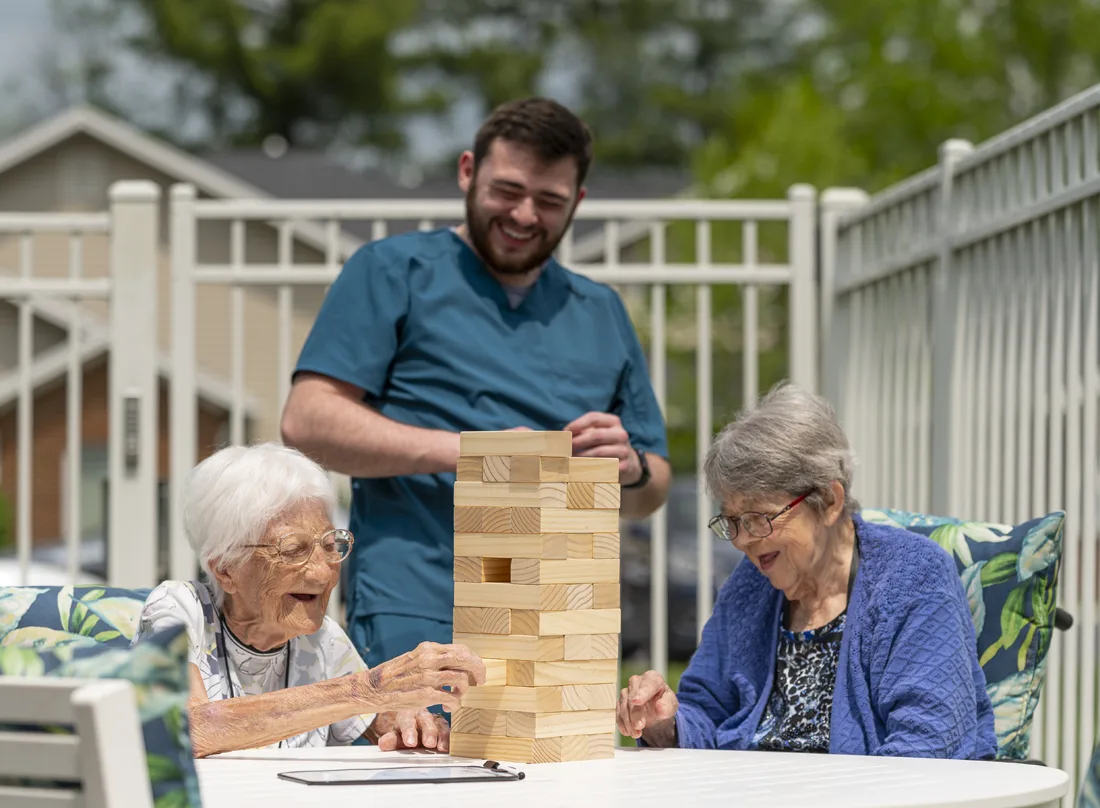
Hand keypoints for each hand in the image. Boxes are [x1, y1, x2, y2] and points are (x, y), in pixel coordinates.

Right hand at [359, 642, 485, 713]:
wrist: (373, 688)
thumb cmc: (395, 676)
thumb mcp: (415, 658)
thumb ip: (434, 658)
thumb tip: (457, 662)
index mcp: (428, 649)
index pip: (461, 649)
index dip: (473, 660)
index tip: (477, 669)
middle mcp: (430, 659)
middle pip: (466, 661)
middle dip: (478, 671)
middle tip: (480, 682)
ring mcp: (428, 677)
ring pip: (461, 680)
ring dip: (463, 690)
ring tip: (455, 696)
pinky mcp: (425, 695)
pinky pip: (452, 698)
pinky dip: (454, 703)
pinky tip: (446, 705)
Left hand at [366, 709, 450, 752]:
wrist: (414, 721)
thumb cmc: (404, 729)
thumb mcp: (395, 734)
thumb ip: (391, 740)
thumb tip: (383, 744)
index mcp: (407, 715)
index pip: (407, 721)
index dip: (409, 731)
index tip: (410, 743)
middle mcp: (422, 714)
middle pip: (426, 720)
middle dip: (429, 732)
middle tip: (429, 743)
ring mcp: (435, 719)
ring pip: (440, 724)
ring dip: (442, 736)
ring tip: (443, 748)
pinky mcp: (444, 726)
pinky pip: (449, 730)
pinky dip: (450, 738)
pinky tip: (451, 747)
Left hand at [564, 412, 640, 484]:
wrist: (628, 462)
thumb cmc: (603, 445)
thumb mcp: (595, 433)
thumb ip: (580, 432)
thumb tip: (561, 437)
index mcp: (613, 422)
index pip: (594, 418)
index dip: (577, 425)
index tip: (564, 433)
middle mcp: (621, 434)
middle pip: (597, 435)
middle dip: (578, 442)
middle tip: (565, 450)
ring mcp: (624, 450)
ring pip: (599, 453)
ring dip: (581, 457)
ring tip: (569, 462)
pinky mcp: (624, 466)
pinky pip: (604, 467)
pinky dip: (590, 469)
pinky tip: (581, 471)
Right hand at [617, 671, 678, 739]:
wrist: (656, 709)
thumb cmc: (664, 702)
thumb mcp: (671, 704)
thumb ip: (667, 705)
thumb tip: (660, 708)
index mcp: (652, 678)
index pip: (646, 685)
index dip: (642, 694)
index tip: (636, 702)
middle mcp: (636, 681)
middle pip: (632, 697)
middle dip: (634, 714)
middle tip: (639, 727)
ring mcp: (626, 691)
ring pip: (623, 706)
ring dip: (628, 722)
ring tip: (636, 734)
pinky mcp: (620, 702)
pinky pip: (618, 713)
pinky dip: (622, 724)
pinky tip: (627, 731)